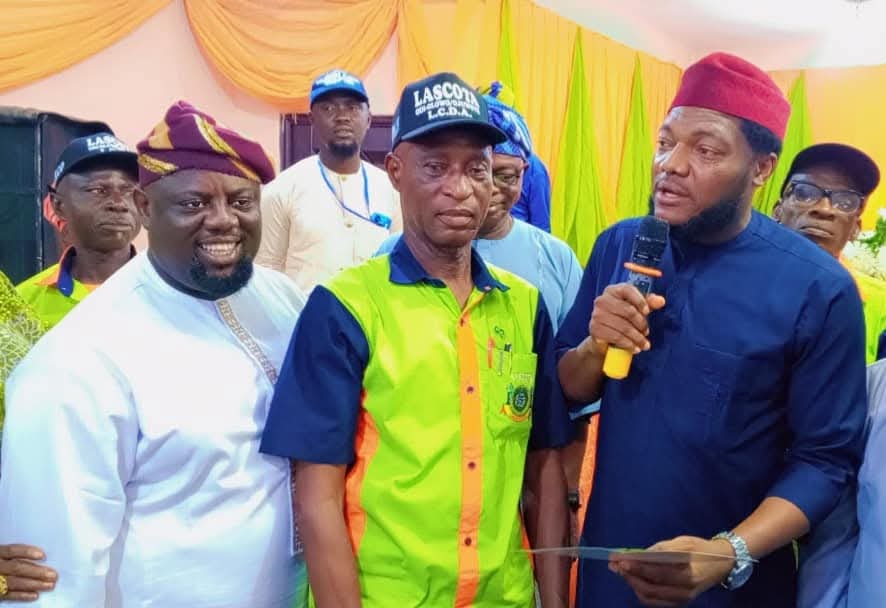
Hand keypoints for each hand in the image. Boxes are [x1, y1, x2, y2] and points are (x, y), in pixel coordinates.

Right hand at [0, 544, 56, 602]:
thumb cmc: (3, 562)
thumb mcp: (4, 554)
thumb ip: (17, 554)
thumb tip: (41, 555)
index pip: (12, 551)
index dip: (27, 552)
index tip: (43, 556)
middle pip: (17, 568)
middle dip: (36, 572)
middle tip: (53, 575)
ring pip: (14, 582)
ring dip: (34, 584)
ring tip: (49, 585)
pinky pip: (8, 595)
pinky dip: (22, 595)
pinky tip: (35, 595)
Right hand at [585, 283, 665, 356]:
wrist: (603, 336)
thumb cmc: (621, 318)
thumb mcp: (636, 308)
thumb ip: (649, 303)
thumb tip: (661, 301)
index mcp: (612, 290)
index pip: (628, 290)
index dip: (640, 300)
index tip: (647, 312)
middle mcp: (602, 300)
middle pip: (628, 310)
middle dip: (641, 323)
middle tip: (646, 332)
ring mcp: (597, 315)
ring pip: (624, 327)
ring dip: (637, 337)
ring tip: (644, 344)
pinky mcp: (595, 329)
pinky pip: (616, 337)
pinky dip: (628, 344)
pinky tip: (635, 348)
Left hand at [609, 536, 734, 606]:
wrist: (721, 564)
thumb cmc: (700, 549)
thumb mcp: (683, 542)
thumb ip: (661, 549)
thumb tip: (639, 554)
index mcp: (688, 572)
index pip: (657, 570)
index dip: (637, 565)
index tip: (620, 558)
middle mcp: (685, 589)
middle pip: (651, 586)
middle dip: (630, 575)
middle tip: (615, 564)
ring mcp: (682, 598)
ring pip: (650, 596)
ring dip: (633, 583)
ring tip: (622, 571)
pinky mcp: (679, 601)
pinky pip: (655, 600)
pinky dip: (641, 591)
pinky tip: (634, 580)